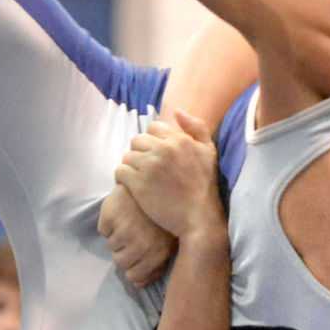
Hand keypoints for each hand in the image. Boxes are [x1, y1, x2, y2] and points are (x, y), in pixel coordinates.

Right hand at [98, 186, 176, 287]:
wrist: (160, 180)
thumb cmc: (165, 215)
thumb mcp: (169, 241)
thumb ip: (155, 266)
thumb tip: (137, 284)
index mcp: (157, 254)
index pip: (133, 277)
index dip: (134, 267)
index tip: (140, 254)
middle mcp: (140, 246)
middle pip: (120, 262)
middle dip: (125, 250)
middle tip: (136, 232)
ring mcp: (124, 231)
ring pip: (111, 245)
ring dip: (118, 235)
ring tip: (131, 219)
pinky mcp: (111, 216)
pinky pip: (103, 229)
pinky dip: (109, 222)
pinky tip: (123, 211)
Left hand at [113, 110, 222, 239]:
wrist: (199, 218)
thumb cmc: (205, 186)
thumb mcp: (209, 152)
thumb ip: (197, 128)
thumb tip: (177, 111)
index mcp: (179, 140)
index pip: (153, 128)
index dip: (152, 141)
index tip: (156, 156)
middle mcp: (164, 149)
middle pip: (137, 140)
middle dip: (140, 153)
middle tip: (145, 169)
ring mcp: (150, 166)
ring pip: (127, 156)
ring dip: (130, 166)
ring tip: (138, 179)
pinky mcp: (138, 184)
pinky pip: (120, 171)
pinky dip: (122, 179)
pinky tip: (131, 186)